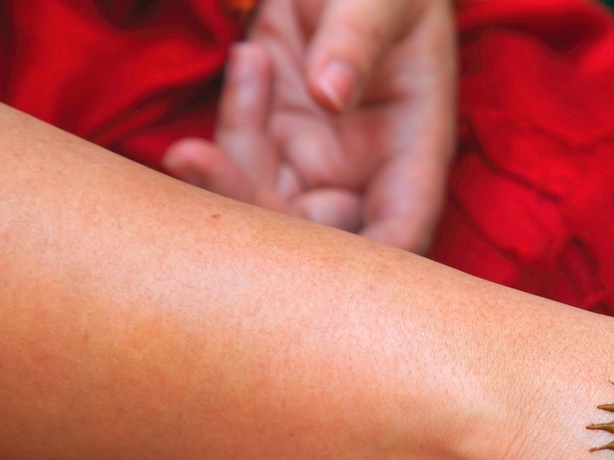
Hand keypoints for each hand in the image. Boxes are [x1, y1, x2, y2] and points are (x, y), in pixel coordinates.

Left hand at [162, 0, 456, 251]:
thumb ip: (359, 38)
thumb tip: (330, 93)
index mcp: (415, 152)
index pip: (397, 237)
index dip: (356, 267)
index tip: (295, 254)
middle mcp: (366, 170)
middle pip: (316, 236)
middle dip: (255, 213)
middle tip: (198, 158)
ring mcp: (317, 155)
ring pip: (265, 203)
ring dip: (227, 164)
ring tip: (245, 63)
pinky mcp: (275, 130)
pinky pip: (240, 153)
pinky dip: (232, 115)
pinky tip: (250, 56)